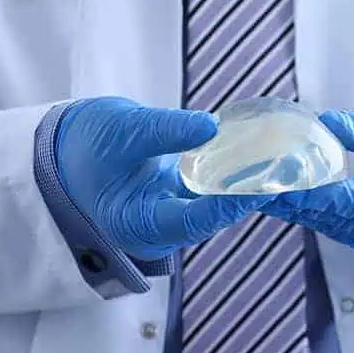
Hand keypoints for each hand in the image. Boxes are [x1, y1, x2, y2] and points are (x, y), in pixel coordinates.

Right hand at [55, 97, 273, 260]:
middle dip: (252, 190)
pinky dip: (235, 168)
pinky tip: (261, 147)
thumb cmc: (82, 147)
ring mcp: (174, 211)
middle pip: (216, 212)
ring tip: (284, 153)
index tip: (266, 183)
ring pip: (219, 198)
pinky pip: (215, 185)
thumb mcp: (119, 131)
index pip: (196, 218)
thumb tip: (211, 126)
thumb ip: (163, 131)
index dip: (232, 201)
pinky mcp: (182, 194)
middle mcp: (164, 226)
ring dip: (249, 178)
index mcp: (141, 224)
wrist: (63, 154)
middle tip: (289, 164)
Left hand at [259, 103, 353, 265]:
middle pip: (348, 224)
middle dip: (302, 204)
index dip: (325, 194)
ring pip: (341, 230)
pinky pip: (345, 228)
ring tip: (262, 190)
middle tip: (260, 184)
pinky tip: (286, 197)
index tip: (288, 180)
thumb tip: (323, 125)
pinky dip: (317, 212)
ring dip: (302, 211)